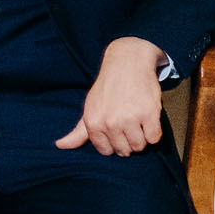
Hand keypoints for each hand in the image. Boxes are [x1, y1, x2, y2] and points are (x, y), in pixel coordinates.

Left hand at [58, 37, 165, 154]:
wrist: (128, 62)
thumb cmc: (108, 88)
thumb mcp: (90, 107)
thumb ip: (78, 131)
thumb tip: (60, 145)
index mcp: (93, 123)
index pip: (107, 151)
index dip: (114, 142)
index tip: (116, 129)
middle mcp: (110, 122)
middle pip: (125, 150)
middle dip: (129, 140)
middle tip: (129, 121)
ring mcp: (130, 118)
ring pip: (140, 146)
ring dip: (142, 136)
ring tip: (138, 118)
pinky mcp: (149, 113)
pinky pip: (155, 138)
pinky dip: (154, 131)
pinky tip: (148, 117)